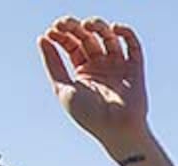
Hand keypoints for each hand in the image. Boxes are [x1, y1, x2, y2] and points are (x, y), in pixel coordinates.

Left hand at [40, 17, 148, 155]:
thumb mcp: (62, 89)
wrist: (117, 131)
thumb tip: (42, 38)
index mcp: (83, 71)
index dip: (62, 34)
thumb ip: (52, 64)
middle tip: (65, 24)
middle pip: (87, 37)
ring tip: (88, 25)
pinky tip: (114, 28)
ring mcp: (118, 66)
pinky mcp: (135, 68)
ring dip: (98, 25)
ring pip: (108, 36)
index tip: (53, 31)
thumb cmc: (89, 116)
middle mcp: (101, 66)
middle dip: (75, 27)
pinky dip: (125, 33)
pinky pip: (133, 45)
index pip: (72, 44)